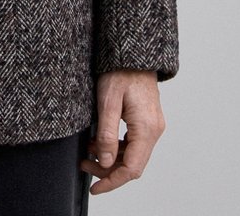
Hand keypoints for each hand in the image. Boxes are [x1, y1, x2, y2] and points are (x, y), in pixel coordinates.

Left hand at [81, 69, 165, 194]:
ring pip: (133, 154)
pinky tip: (100, 140)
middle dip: (108, 170)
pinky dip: (117, 146)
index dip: (112, 182)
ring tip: (88, 151)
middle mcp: (154, 130)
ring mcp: (152, 125)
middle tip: (85, 165)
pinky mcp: (148, 119)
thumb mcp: (107, 102)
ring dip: (111, 158)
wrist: (132, 52)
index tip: (94, 187)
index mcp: (146, 128)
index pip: (132, 169)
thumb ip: (106, 134)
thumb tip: (104, 162)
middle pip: (133, 165)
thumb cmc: (121, 71)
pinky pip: (134, 142)